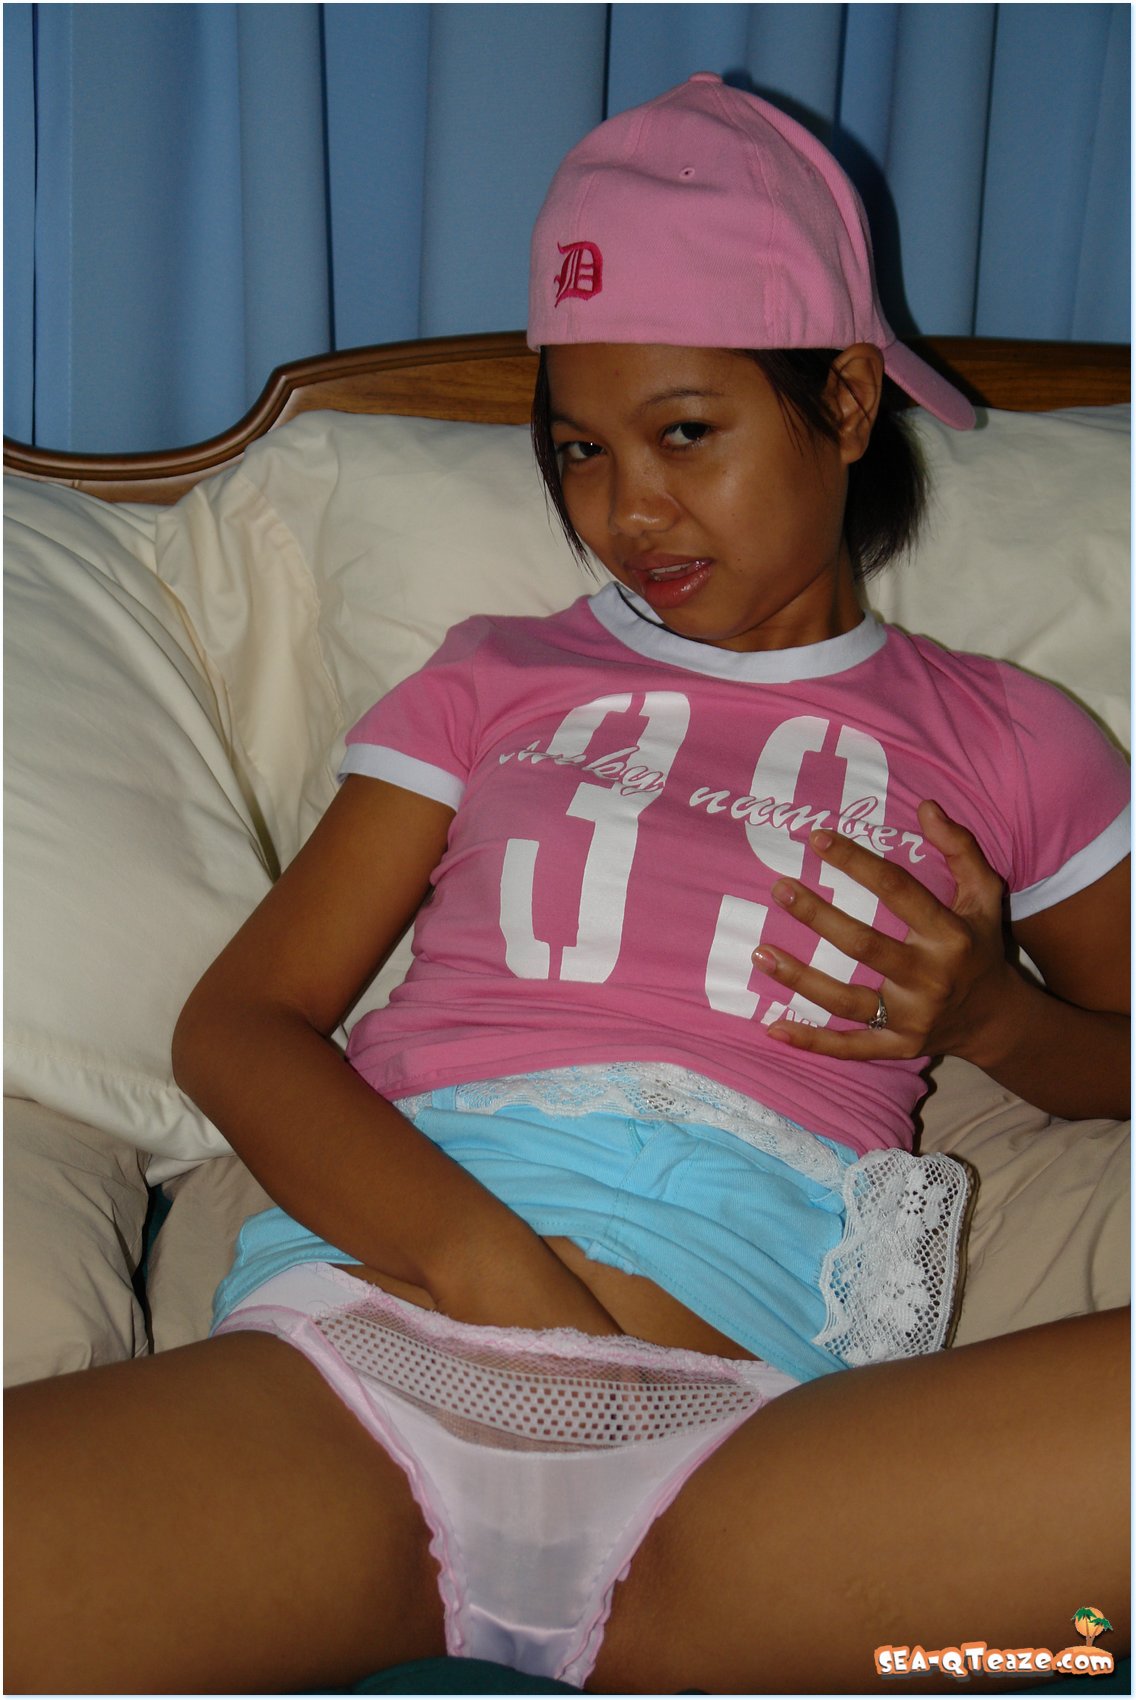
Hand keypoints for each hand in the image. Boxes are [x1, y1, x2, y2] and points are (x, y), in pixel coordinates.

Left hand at [752, 800, 1013, 1063]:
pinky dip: (812, 1041)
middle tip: (781, 888)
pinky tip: (773, 1027)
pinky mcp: (897, 1047)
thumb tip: (926, 806)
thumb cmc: (979, 946)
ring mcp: (912, 1018)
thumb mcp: (984, 894)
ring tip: (759, 953)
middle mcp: (930, 978)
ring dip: (799, 979)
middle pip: (864, 945)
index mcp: (950, 935)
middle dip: (818, 916)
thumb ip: (960, 848)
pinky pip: (850, 1047)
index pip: (897, 890)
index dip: (855, 862)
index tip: (816, 838)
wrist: (996, 1019)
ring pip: (846, 1000)